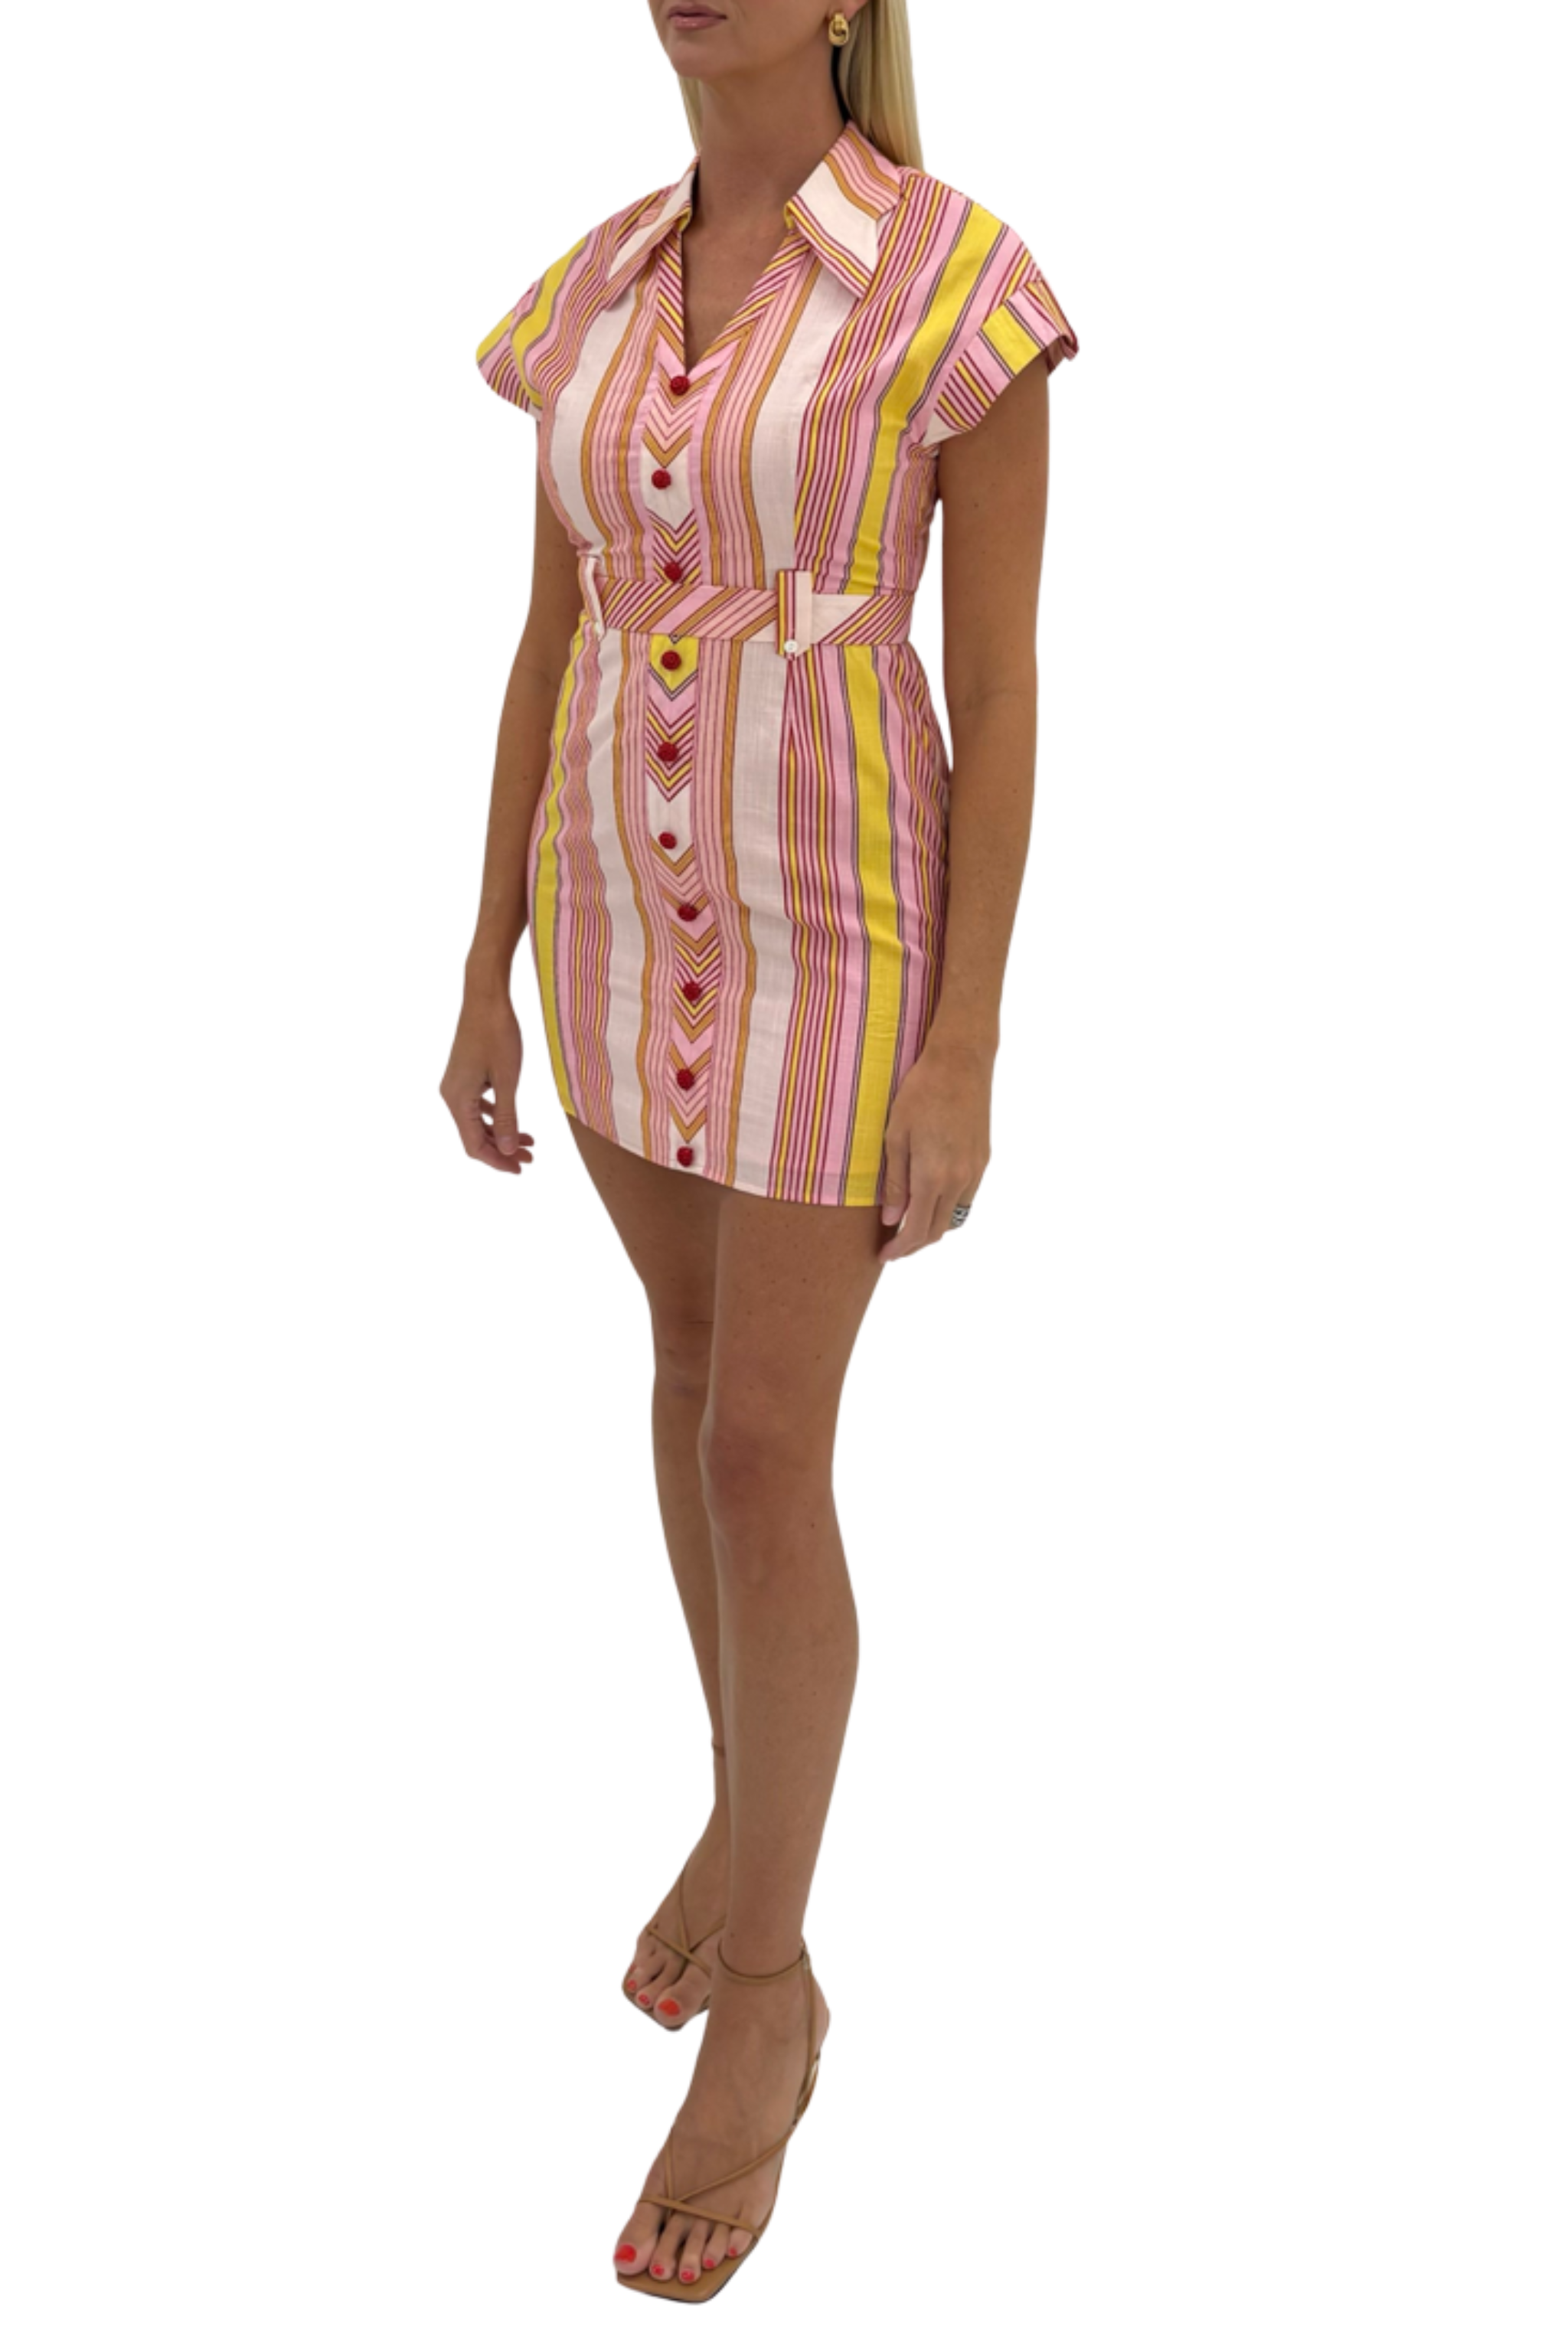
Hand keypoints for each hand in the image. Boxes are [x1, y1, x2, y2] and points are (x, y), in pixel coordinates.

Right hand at [440, 989, 532, 1173]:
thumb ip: (506, 1118)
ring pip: (476, 1122)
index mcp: (457, 1099)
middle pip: (473, 1136)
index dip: (497, 1161)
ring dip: (500, 1134)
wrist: (485, 997)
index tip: (521, 1169)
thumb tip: (507, 1150)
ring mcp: (456, 1085)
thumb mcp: (507, 1080)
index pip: (474, 1145)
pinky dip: (494, 1117)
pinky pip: (476, 1106)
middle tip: (531, 1158)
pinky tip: (513, 1121)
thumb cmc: (497, 1034)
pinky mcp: (464, 1075)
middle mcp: (451, 1095)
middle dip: (502, 1150)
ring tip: (529, 1142)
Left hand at [877, 1039, 991, 1260]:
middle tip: (892, 1245)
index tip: (884, 1255)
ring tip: (909, 1223)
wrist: (961, 1062)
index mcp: (933, 1176)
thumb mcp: (895, 1136)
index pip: (917, 1230)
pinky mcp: (983, 1159)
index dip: (900, 1249)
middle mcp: (959, 1180)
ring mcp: (975, 1170)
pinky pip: (966, 1197)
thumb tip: (890, 1219)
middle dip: (915, 1244)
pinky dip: (948, 1207)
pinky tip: (931, 1198)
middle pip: (938, 1230)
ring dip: (934, 1227)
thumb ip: (895, 1183)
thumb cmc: (920, 1092)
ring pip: (955, 1217)